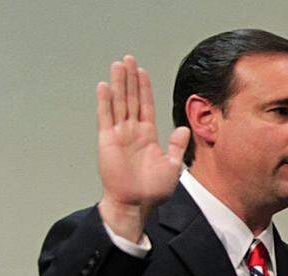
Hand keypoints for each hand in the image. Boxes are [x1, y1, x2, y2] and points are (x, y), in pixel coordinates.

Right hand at [96, 55, 189, 240]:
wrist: (137, 203)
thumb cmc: (154, 190)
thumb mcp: (172, 166)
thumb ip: (177, 146)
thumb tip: (184, 128)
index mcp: (148, 136)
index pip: (146, 106)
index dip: (145, 89)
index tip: (143, 72)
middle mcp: (133, 132)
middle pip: (132, 99)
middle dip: (131, 79)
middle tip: (129, 59)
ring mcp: (120, 134)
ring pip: (119, 103)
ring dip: (118, 84)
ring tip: (118, 65)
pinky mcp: (108, 141)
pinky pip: (106, 117)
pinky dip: (105, 102)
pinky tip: (104, 86)